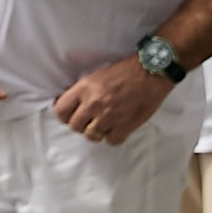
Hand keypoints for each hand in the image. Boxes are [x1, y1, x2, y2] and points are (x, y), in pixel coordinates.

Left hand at [54, 55, 173, 144]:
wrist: (151, 72)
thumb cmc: (124, 71)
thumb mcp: (95, 76)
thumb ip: (81, 91)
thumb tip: (71, 105)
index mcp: (84, 89)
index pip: (60, 111)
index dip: (64, 115)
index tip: (70, 115)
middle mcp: (93, 104)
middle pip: (75, 126)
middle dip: (80, 124)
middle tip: (89, 120)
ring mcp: (109, 117)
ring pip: (91, 136)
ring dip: (96, 132)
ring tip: (103, 124)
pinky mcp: (126, 126)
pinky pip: (111, 141)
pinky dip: (113, 137)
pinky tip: (117, 128)